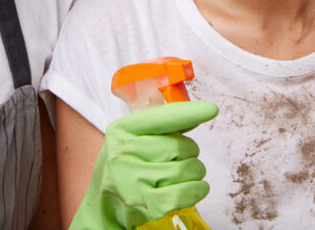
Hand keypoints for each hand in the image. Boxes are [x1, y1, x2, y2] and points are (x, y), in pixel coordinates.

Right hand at [70, 101, 217, 229]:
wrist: (104, 204)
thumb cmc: (123, 167)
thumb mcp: (130, 139)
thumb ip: (159, 127)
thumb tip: (194, 116)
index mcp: (121, 131)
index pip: (161, 118)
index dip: (189, 113)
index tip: (210, 110)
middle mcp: (123, 153)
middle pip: (180, 146)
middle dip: (190, 152)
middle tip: (183, 158)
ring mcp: (133, 180)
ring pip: (187, 169)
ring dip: (196, 171)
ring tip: (186, 174)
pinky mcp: (147, 205)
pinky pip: (187, 191)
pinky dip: (198, 189)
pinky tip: (195, 187)